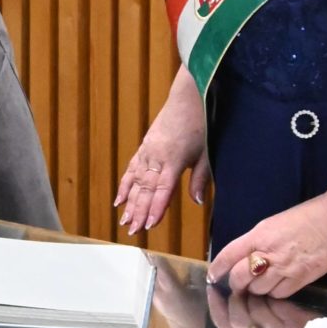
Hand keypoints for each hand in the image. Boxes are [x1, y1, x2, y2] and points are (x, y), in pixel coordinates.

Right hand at [115, 87, 210, 235]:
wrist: (189, 97)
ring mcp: (148, 151)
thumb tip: (197, 201)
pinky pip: (131, 168)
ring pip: (136, 181)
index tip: (150, 225)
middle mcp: (157, 156)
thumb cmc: (201, 124)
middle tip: (132, 231)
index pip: (162, 190)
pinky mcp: (144, 146)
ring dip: (129, 202)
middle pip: (145, 189)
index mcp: (174, 160)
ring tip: (123, 221)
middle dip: (138, 211)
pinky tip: (119, 199)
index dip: (156, 208)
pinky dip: (125, 185)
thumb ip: (201, 178)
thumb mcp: (207, 153)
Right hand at [205, 283, 313, 327]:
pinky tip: (274, 290)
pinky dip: (270, 295)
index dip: (216, 309)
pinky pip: (274, 305)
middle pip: (235, 321)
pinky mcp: (293, 324)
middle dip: (233, 300)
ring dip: (253, 294)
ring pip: (253, 310)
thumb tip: (240, 304)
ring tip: (257, 285)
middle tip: (237, 285)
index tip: (212, 290)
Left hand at [207, 197, 326, 299]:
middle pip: (240, 277)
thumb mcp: (272, 224)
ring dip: (254, 289)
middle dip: (234, 284)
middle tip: (237, 285)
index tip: (212, 276)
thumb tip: (242, 257)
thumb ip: (255, 241)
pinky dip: (273, 293)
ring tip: (258, 284)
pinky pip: (278, 294)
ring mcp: (285, 268)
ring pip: (258, 290)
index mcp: (259, 235)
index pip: (229, 254)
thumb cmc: (304, 218)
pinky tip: (275, 286)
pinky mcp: (300, 280)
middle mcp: (269, 253)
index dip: (217, 268)